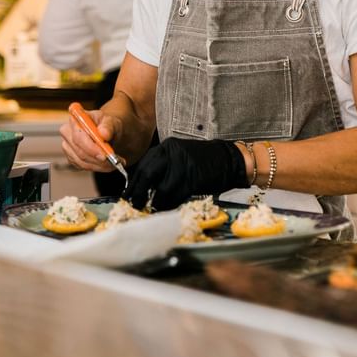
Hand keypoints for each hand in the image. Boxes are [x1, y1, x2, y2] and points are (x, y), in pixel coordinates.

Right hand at [60, 109, 124, 172]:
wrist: (106, 132)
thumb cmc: (106, 124)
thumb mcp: (111, 121)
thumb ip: (108, 126)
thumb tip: (104, 134)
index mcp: (75, 119)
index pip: (79, 136)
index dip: (90, 148)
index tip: (104, 155)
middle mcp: (67, 132)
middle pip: (79, 151)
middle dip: (97, 159)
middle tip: (113, 161)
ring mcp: (68, 146)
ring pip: (82, 161)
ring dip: (99, 165)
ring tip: (114, 163)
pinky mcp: (71, 157)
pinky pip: (83, 166)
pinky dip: (97, 167)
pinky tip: (108, 165)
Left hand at [125, 137, 247, 210]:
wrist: (228, 159)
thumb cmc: (203, 161)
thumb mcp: (178, 158)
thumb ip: (162, 168)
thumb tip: (142, 188)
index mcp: (166, 148)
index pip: (143, 166)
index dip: (133, 183)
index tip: (128, 195)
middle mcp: (172, 153)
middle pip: (147, 175)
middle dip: (138, 193)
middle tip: (135, 205)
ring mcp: (183, 165)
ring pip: (161, 189)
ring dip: (155, 203)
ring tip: (152, 209)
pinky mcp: (193, 178)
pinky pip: (176, 195)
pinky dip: (169, 205)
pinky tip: (167, 208)